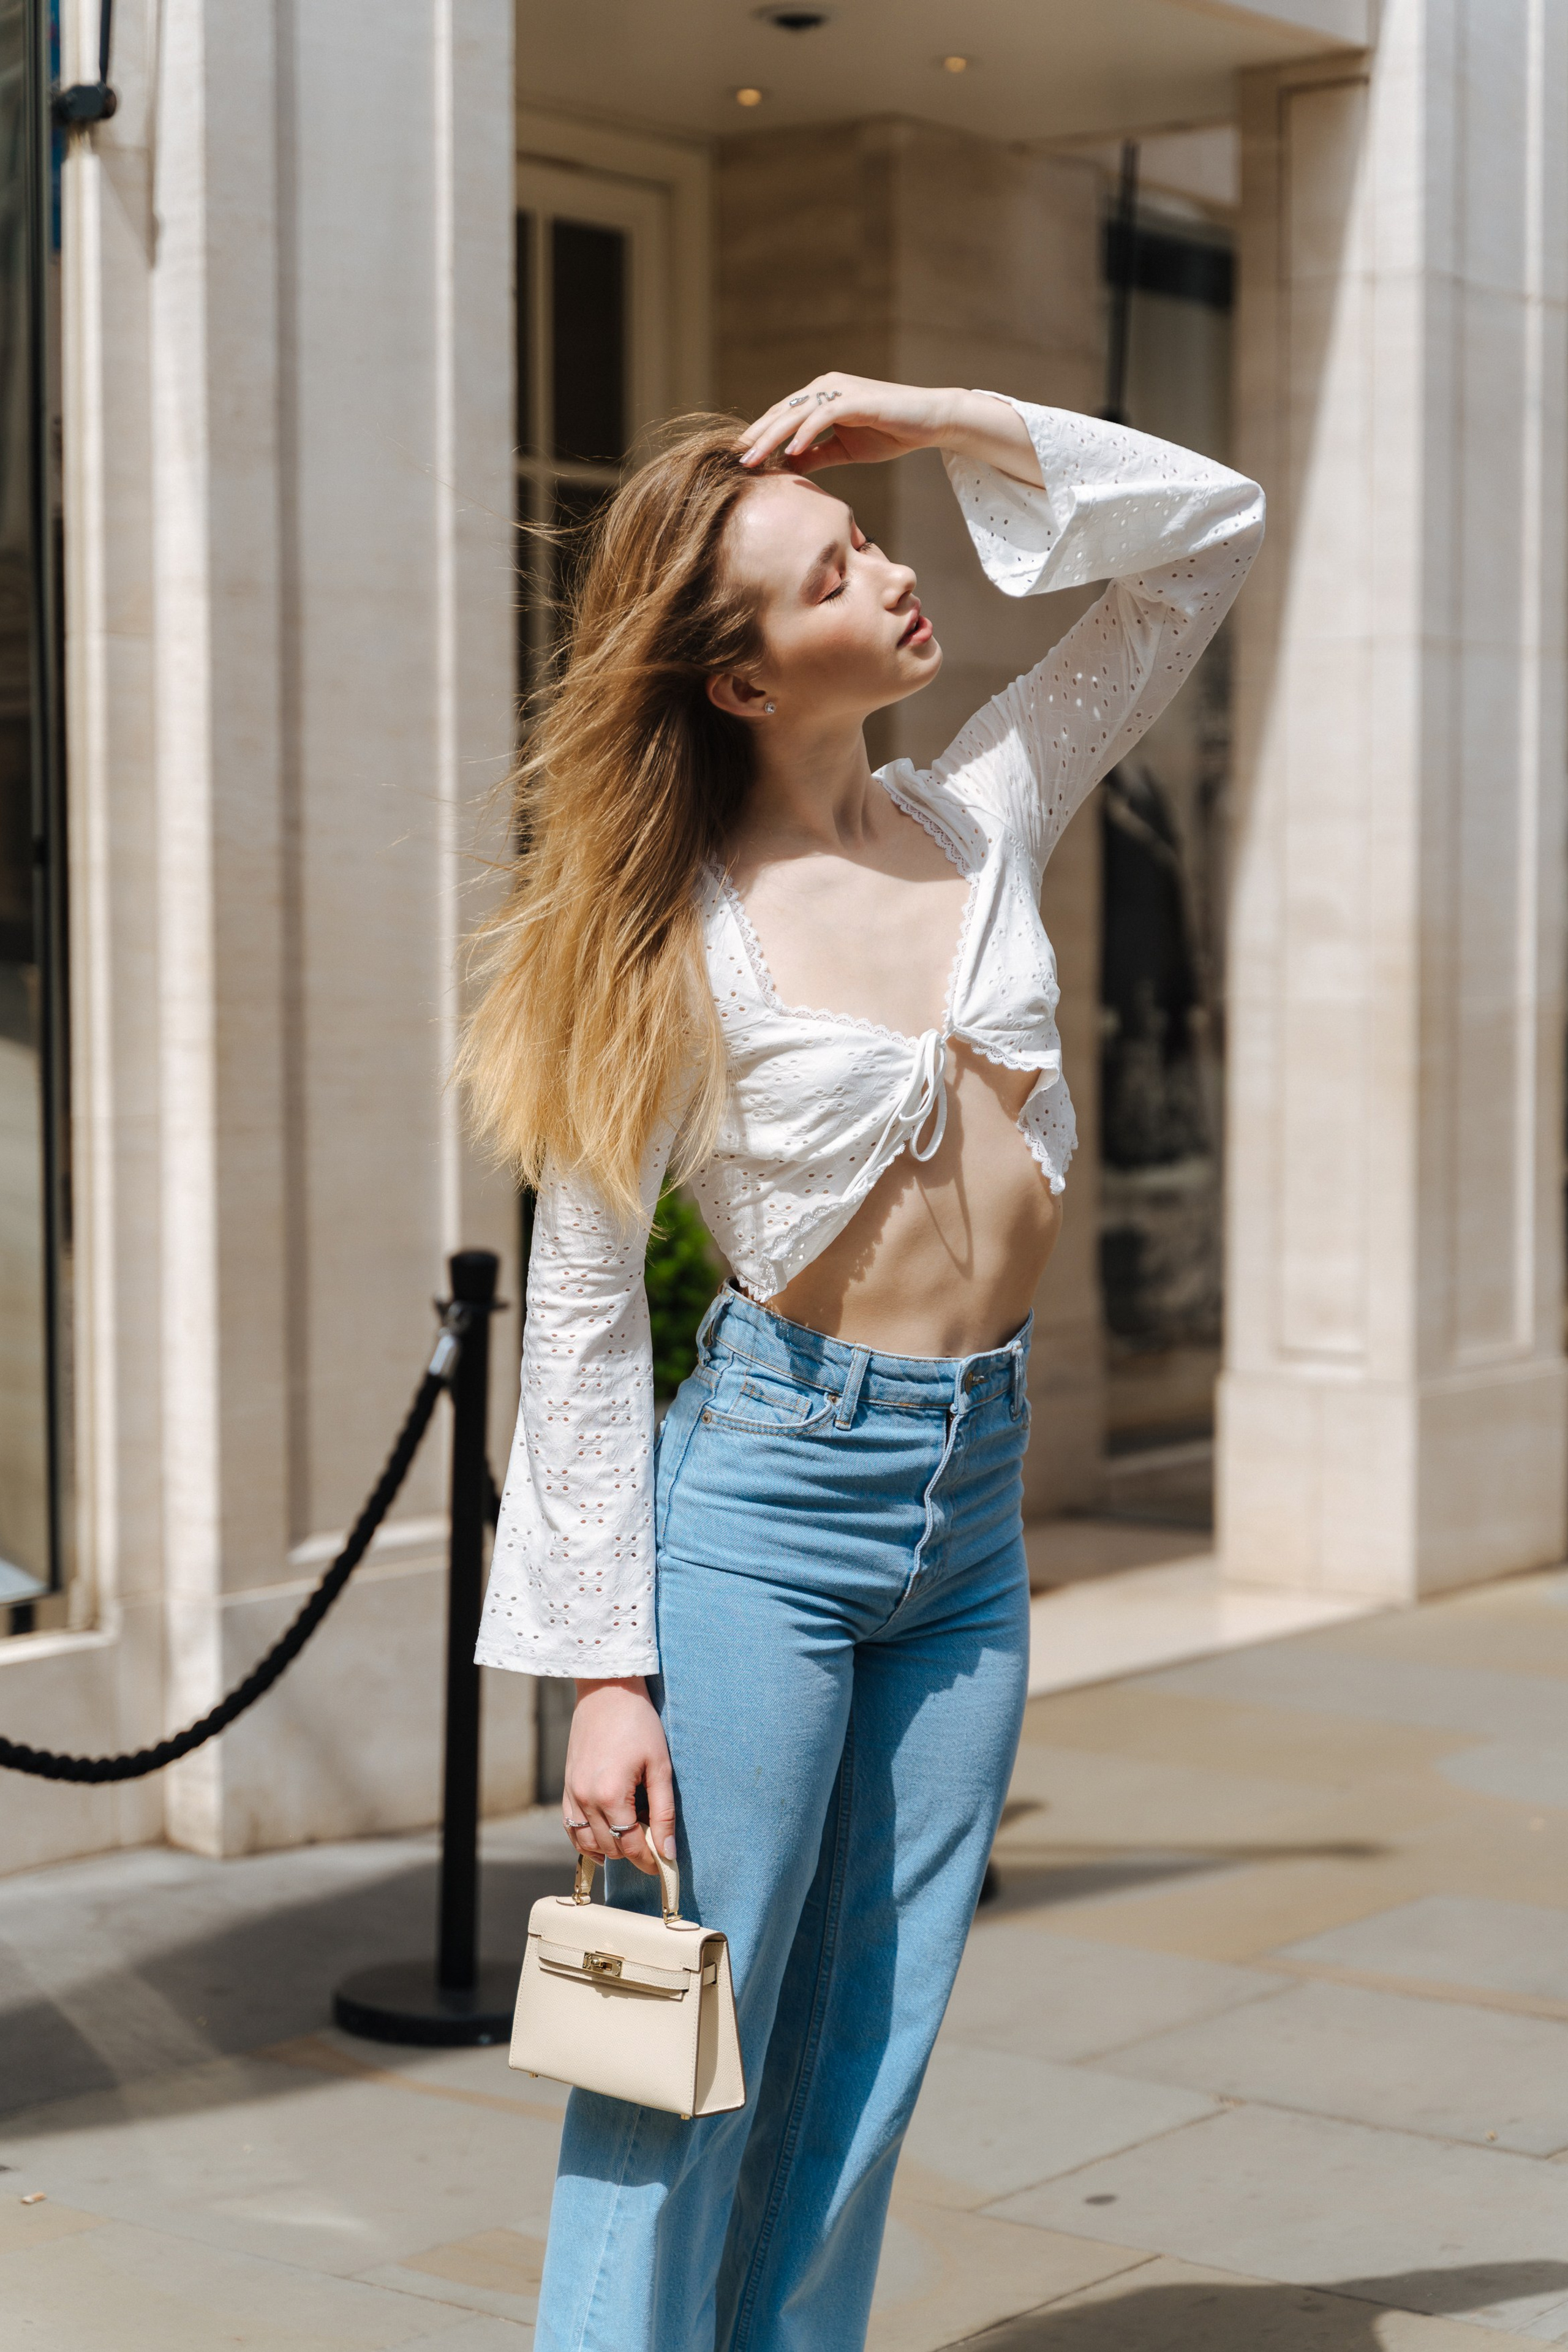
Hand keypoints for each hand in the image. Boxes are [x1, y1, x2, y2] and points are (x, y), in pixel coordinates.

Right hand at [562, 1676, 675, 1878]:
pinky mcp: (566, 1786)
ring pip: (586, 1843)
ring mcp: (571, 1793)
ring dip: (609, 1849)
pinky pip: (570, 1827)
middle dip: (632, 1853)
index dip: (649, 1860)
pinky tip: (603, 1840)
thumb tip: (667, 1853)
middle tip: (654, 1844)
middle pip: (608, 1848)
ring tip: (632, 1841)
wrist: (607, 1690)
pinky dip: (585, 1840)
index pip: (629, 1846)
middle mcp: (584, 1799)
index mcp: (610, 1795)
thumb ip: (664, 1813)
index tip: (664, 1865)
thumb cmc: (638, 1723)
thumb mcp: (660, 1766)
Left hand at [739, 373, 959, 474]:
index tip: (741, 460)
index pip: (782, 417)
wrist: (928, 421)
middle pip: (782, 414)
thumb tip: (789, 466)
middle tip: (736, 460)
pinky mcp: (856, 399)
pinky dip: (807, 432)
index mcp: (820, 398)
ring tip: (754, 458)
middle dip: (758, 437)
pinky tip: (792, 450)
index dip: (760, 437)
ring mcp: (840, 391)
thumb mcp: (844, 450)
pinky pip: (824, 415)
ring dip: (773, 436)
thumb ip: (816, 455)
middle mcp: (825, 388)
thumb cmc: (889, 432)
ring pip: (797, 414)